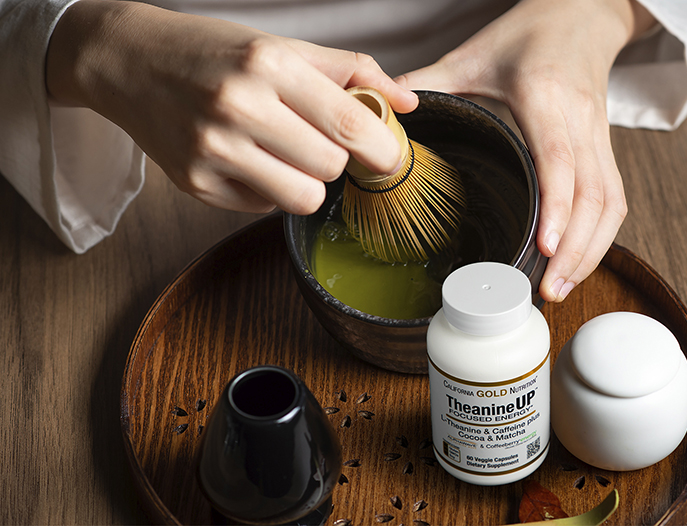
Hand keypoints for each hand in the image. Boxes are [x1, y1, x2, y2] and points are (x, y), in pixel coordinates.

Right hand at [46, 0, 417, 214]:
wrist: (129, 62)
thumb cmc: (212, 52)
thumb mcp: (282, 46)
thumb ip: (351, 71)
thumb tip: (406, 103)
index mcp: (268, 65)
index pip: (347, 122)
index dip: (381, 148)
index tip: (389, 156)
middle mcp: (238, 107)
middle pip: (331, 167)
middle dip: (336, 159)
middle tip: (318, 141)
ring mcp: (212, 150)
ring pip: (303, 198)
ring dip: (307, 182)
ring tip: (287, 155)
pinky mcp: (195, 184)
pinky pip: (265, 207)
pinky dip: (268, 189)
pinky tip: (249, 160)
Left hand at [396, 0, 654, 301]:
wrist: (582, 14)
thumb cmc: (527, 34)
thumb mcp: (470, 53)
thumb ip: (427, 84)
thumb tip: (384, 118)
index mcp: (544, 95)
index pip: (558, 158)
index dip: (556, 206)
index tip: (544, 248)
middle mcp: (579, 119)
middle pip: (594, 194)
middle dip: (576, 249)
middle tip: (548, 291)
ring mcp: (599, 135)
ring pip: (611, 203)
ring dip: (592, 251)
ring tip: (561, 288)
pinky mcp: (608, 148)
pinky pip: (614, 199)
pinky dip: (600, 237)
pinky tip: (578, 262)